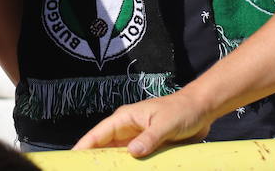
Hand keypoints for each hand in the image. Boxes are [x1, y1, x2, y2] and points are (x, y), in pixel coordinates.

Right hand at [73, 91, 215, 156]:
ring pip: (117, 156)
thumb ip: (149, 138)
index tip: (73, 159)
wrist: (201, 110)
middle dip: (94, 160)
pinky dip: (127, 168)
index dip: (84, 146)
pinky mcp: (147, 148)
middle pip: (104, 148)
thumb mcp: (165, 124)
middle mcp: (128, 129)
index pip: (99, 134)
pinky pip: (132, 161)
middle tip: (85, 170)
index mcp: (126, 118)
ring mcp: (137, 139)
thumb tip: (132, 152)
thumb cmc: (182, 110)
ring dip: (111, 165)